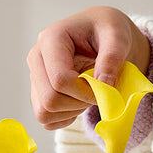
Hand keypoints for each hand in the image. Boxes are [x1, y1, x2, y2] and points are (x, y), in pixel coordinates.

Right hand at [27, 6, 150, 129]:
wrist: (100, 35)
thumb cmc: (106, 32)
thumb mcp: (118, 36)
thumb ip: (112, 57)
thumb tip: (104, 85)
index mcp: (51, 39)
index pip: (60, 80)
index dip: (85, 92)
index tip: (104, 88)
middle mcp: (36, 58)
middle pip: (49, 100)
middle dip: (78, 104)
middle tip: (95, 92)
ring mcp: (35, 78)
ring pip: (45, 113)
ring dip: (71, 112)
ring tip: (86, 95)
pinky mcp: (38, 94)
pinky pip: (47, 120)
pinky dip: (65, 118)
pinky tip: (78, 102)